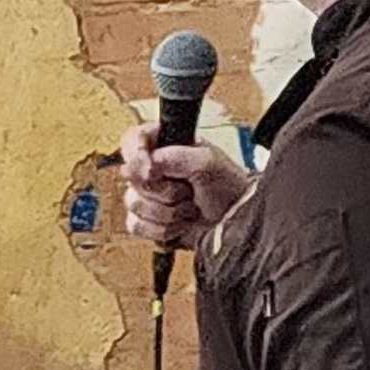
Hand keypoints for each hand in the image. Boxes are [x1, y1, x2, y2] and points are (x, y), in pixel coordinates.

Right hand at [119, 124, 220, 258]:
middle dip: (164, 192)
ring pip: (134, 204)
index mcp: (166, 147)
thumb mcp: (206, 162)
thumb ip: (173, 157)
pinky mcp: (148, 222)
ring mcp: (149, 197)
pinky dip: (161, 229)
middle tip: (188, 191)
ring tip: (189, 208)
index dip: (135, 154)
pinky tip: (181, 225)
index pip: (132, 139)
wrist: (236, 223)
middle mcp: (154, 171)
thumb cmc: (228, 188)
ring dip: (167, 213)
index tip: (150, 169)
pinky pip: (136, 226)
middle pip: (133, 179)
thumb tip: (143, 166)